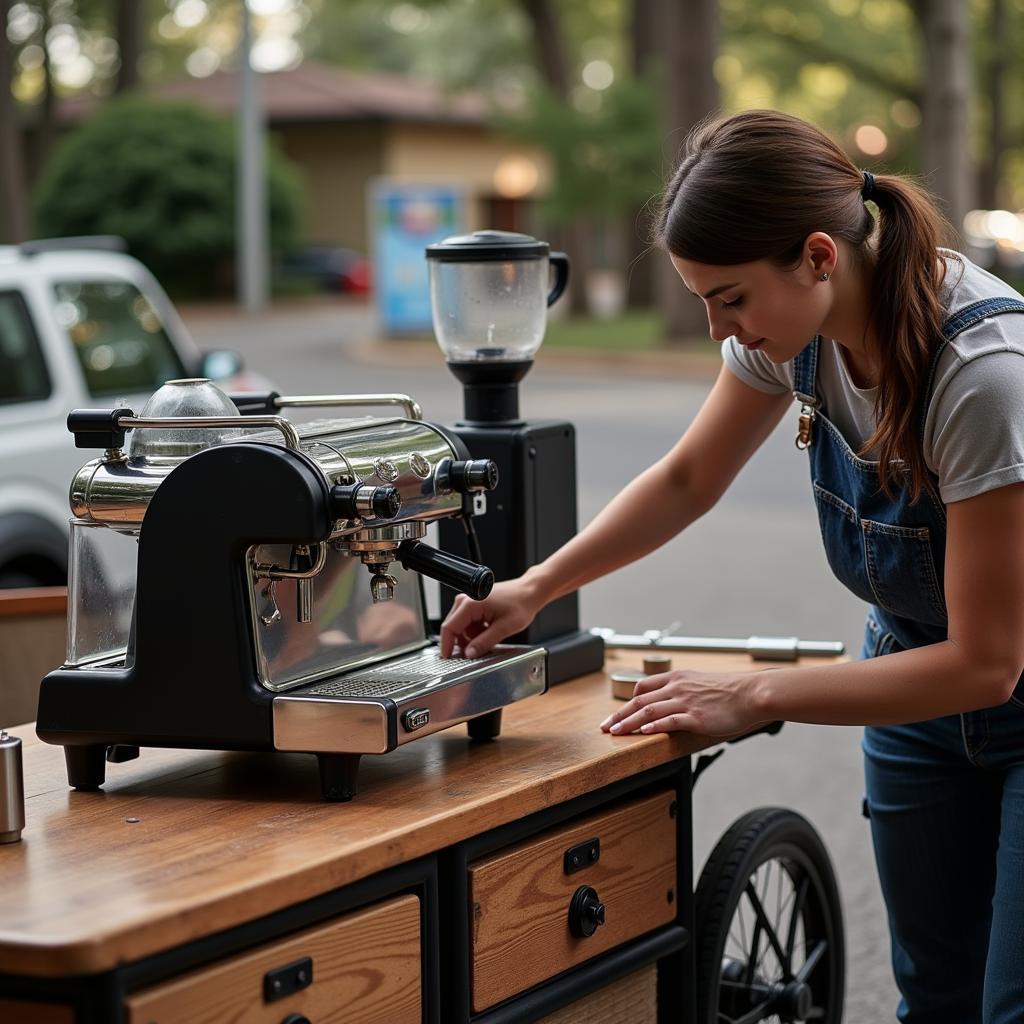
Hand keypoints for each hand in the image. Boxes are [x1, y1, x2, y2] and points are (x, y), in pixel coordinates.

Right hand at [439, 579, 541, 658]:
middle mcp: (466, 600)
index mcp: (471, 604)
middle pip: (454, 628)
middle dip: (464, 642)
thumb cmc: (520, 603)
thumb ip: (484, 642)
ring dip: (472, 637)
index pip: (449, 627)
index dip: (447, 645)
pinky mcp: (473, 604)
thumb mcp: (504, 628)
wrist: (529, 592)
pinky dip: (476, 631)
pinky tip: (489, 630)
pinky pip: (467, 623)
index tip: (447, 658)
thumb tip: (469, 653)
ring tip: (491, 636)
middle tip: (479, 650)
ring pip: (461, 628)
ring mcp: (468, 601)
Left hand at [598, 668, 768, 738]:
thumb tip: (673, 703)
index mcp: (677, 677)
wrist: (752, 694)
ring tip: (615, 732)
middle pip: (639, 701)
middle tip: (605, 727)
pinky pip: (669, 721)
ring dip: (628, 723)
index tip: (618, 713)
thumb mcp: (701, 682)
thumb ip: (684, 690)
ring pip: (648, 711)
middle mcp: (677, 687)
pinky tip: (642, 733)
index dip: (627, 701)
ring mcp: (685, 702)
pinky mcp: (695, 717)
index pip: (643, 687)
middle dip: (619, 715)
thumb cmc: (731, 691)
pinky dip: (653, 727)